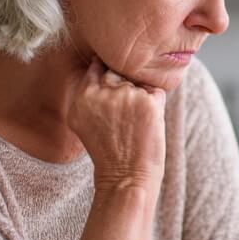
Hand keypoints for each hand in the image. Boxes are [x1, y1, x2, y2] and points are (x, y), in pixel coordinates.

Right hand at [68, 59, 166, 191]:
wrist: (125, 176)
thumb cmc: (106, 150)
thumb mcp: (81, 121)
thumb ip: (86, 92)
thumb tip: (97, 62)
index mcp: (83, 96)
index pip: (98, 67)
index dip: (108, 74)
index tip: (114, 88)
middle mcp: (103, 92)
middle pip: (119, 71)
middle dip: (125, 86)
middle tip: (127, 113)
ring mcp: (126, 96)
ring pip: (138, 81)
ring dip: (141, 96)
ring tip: (135, 122)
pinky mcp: (149, 102)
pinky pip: (157, 91)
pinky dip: (156, 104)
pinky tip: (147, 123)